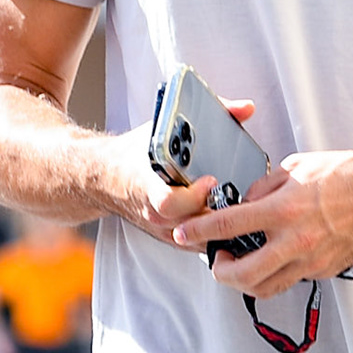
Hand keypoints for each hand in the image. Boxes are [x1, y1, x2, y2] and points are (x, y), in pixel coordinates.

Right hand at [107, 99, 257, 245]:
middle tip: (236, 196)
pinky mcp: (169, 237)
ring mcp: (160, 228)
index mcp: (147, 183)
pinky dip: (215, 235)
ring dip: (219, 227)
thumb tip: (246, 108)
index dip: (192, 196)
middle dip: (216, 212)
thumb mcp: (164, 126)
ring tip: (240, 209)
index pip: (167, 202)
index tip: (210, 180)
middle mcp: (152, 211)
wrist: (106, 178)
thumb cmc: (136, 152)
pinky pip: (196, 245)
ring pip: (196, 239)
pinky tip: (233, 222)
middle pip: (189, 224)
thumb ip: (210, 113)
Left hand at [172, 144, 352, 298]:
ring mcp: (312, 261)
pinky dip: (276, 272)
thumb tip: (246, 202)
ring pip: (265, 287)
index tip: (183, 235)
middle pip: (242, 275)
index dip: (199, 233)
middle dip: (219, 272)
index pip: (228, 226)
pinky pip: (291, 279)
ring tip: (241, 263)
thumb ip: (266, 187)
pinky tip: (275, 255)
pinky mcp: (326, 270)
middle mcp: (296, 241)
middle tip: (216, 259)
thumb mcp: (299, 166)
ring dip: (245, 280)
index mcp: (285, 209)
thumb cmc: (349, 172)